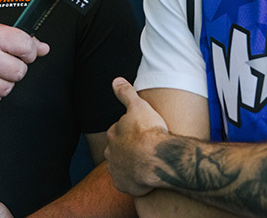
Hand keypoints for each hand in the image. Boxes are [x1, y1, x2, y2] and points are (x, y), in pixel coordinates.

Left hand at [105, 77, 170, 195]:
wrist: (155, 158)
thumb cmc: (148, 130)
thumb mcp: (138, 106)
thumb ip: (126, 93)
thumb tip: (116, 80)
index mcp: (113, 134)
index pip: (118, 131)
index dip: (130, 132)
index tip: (142, 133)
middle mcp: (111, 153)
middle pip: (118, 150)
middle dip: (128, 149)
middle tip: (144, 149)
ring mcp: (116, 170)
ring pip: (122, 167)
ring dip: (130, 165)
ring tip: (146, 164)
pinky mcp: (123, 186)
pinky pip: (127, 183)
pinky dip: (133, 181)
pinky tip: (145, 178)